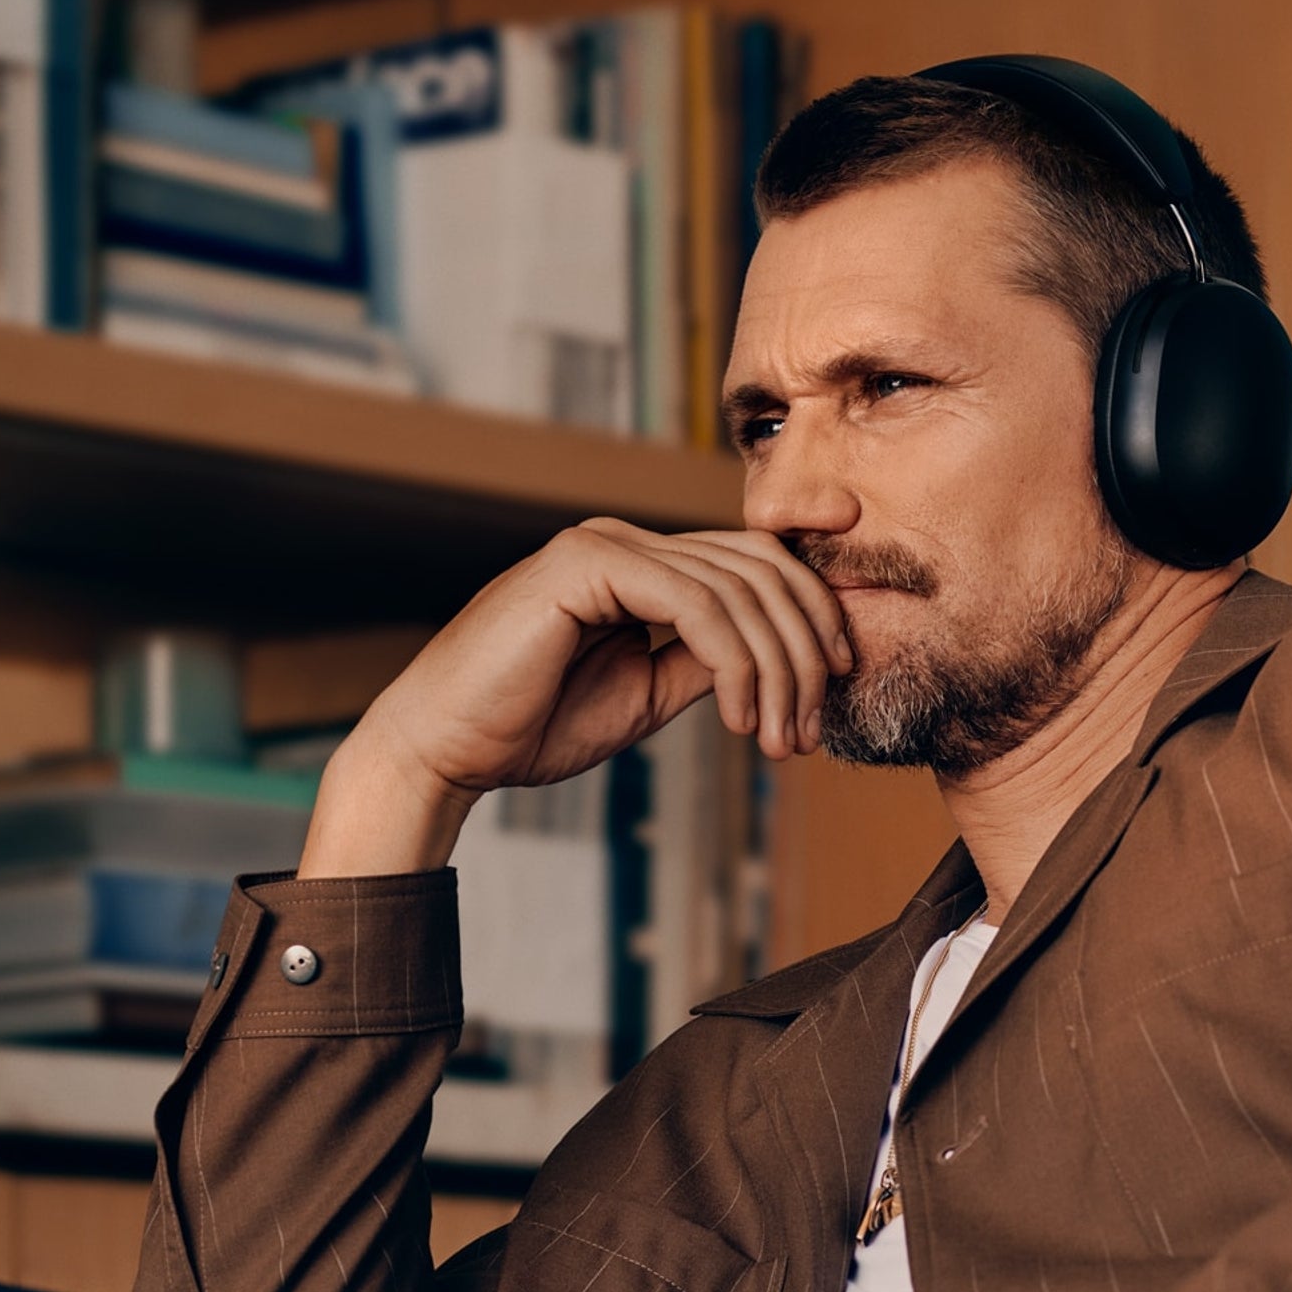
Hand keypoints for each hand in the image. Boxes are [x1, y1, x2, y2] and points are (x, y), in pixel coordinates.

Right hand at [301, 520, 850, 875]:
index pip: (753, 558)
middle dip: (804, 649)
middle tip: (812, 728)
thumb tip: (774, 656)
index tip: (846, 662)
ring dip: (776, 671)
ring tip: (781, 740)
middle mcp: (625, 542)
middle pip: (760, 568)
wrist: (445, 750)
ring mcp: (604, 545)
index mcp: (641, 566)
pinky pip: (694, 603)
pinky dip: (733, 662)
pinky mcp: (584, 566)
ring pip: (737, 589)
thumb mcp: (646, 694)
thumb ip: (704, 662)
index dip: (812, 596)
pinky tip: (739, 718)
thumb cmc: (531, 726)